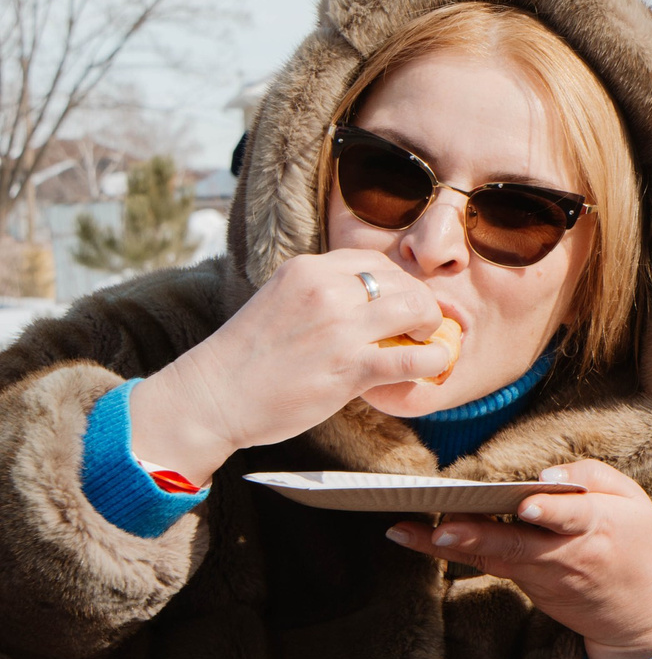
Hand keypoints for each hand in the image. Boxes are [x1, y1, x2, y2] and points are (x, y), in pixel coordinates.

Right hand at [127, 248, 455, 483]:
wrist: (210, 397)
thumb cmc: (246, 358)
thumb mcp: (281, 302)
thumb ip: (322, 295)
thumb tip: (370, 300)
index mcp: (308, 269)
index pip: (375, 261)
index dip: (399, 284)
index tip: (402, 305)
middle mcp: (326, 289)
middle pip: (404, 280)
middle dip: (421, 303)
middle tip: (420, 327)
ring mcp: (339, 327)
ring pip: (418, 307)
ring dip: (432, 326)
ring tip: (424, 343)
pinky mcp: (349, 366)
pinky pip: (414, 357)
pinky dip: (434, 360)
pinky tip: (431, 367)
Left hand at [386, 459, 651, 658]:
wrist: (642, 615)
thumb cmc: (638, 546)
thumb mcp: (635, 503)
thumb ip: (594, 476)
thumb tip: (546, 474)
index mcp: (599, 525)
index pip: (573, 517)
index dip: (549, 511)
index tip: (527, 505)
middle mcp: (565, 554)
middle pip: (516, 543)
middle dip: (479, 534)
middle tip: (443, 525)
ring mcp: (542, 575)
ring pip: (491, 556)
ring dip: (449, 543)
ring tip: (406, 529)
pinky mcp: (527, 586)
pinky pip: (486, 563)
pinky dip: (452, 551)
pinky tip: (416, 536)